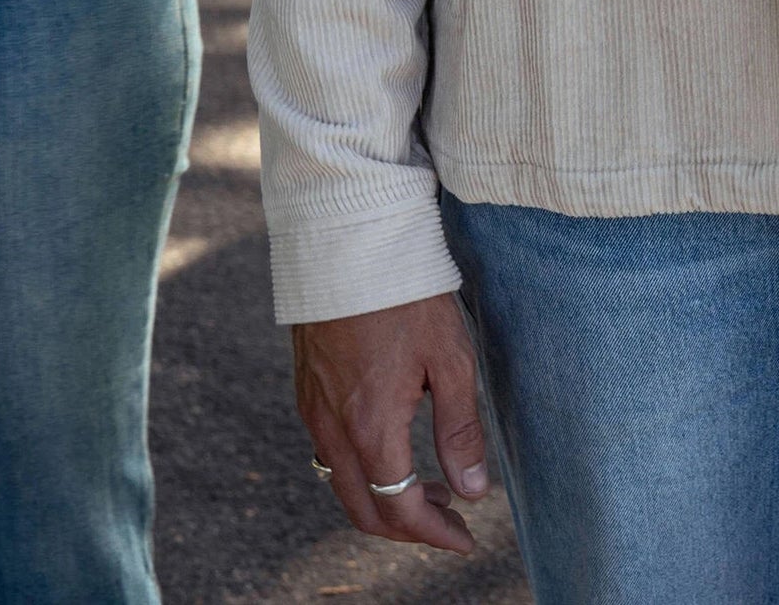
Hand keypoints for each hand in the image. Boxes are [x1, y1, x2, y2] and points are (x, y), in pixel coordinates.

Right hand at [294, 294, 489, 555]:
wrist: (348, 241)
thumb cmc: (405, 294)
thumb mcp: (450, 359)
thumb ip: (459, 430)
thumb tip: (472, 490)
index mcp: (371, 426)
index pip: (399, 510)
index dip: (434, 534)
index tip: (465, 538)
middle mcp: (332, 426)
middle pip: (363, 510)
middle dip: (408, 528)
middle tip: (448, 520)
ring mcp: (312, 407)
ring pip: (341, 482)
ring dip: (382, 498)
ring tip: (428, 485)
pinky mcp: (306, 387)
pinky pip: (328, 450)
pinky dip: (361, 468)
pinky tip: (391, 445)